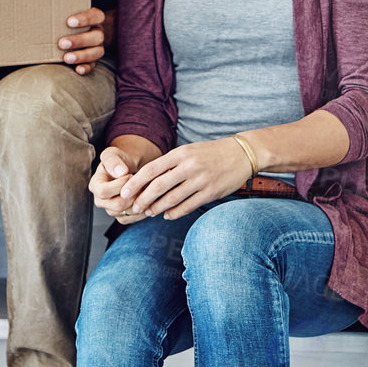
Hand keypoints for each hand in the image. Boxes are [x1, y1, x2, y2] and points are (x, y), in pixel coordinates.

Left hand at [61, 0, 109, 75]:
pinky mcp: (91, 60)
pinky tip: (77, 70)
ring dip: (82, 55)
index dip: (84, 19)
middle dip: (79, 40)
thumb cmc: (72, 15)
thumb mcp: (74, 2)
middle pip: (96, 36)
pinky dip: (86, 68)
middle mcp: (98, 32)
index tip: (68, 21)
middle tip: (61, 43)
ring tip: (66, 58)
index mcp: (95, 17)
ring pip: (96, 52)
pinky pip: (94, 66)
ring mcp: (96, 47)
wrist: (78, 30)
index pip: (96, 16)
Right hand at [91, 146, 139, 220]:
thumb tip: (120, 172)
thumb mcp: (113, 154)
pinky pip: (133, 218)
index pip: (104, 191)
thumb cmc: (119, 162)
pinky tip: (146, 197)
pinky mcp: (121, 217)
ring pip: (127, 212)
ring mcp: (110, 210)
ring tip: (143, 188)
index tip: (129, 175)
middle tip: (140, 183)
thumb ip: (113, 161)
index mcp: (95, 185)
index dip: (119, 184)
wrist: (127, 171)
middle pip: (117, 205)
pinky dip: (143, 209)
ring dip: (139, 201)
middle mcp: (100, 201)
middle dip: (133, 194)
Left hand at [119, 138, 253, 220]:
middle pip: (158, 186)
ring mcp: (200, 180)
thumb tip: (148, 179)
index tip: (124, 193)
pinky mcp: (211, 192)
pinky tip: (168, 215)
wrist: (242, 154)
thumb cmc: (212, 153)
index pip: (151, 169)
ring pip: (172, 199)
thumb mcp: (189, 151)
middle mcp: (189, 166)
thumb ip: (171, 163)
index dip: (136, 183)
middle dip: (143, 199)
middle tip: (134, 207)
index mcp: (180, 153)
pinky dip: (175, 213)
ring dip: (157, 208)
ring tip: (149, 212)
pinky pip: (187, 206)